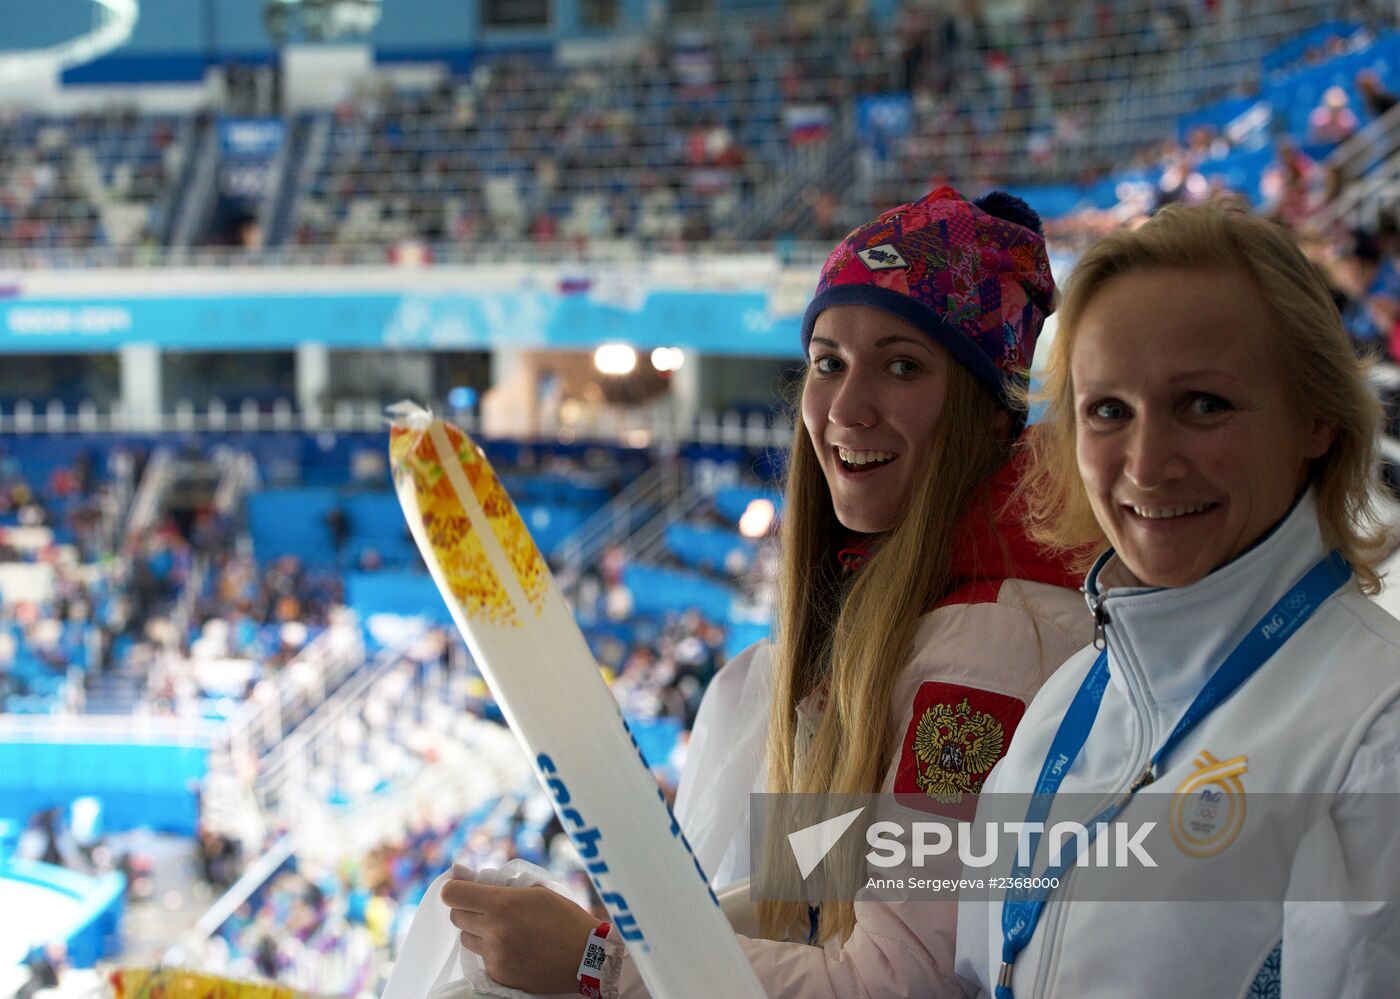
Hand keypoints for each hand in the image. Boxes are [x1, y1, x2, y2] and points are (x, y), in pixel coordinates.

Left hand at [441, 876, 600, 993]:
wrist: (587, 958)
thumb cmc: (565, 917)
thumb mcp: (536, 890)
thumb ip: (500, 884)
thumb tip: (462, 874)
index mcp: (503, 904)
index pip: (452, 894)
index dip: (455, 889)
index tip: (464, 889)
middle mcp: (494, 931)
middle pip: (456, 916)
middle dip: (468, 909)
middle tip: (490, 909)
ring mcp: (495, 956)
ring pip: (466, 939)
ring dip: (478, 931)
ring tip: (505, 930)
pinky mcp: (498, 976)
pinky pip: (482, 958)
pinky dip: (492, 952)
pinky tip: (515, 948)